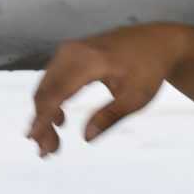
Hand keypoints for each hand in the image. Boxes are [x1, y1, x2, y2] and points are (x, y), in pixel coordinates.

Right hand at [27, 25, 193, 155]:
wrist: (158, 42)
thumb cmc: (150, 70)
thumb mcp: (136, 98)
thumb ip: (110, 117)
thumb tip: (86, 138)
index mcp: (90, 61)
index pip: (56, 94)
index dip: (43, 120)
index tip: (36, 141)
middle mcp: (73, 51)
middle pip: (45, 91)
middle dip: (42, 122)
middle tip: (48, 151)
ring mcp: (70, 49)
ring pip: (46, 86)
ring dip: (44, 114)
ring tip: (52, 141)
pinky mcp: (71, 52)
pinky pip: (53, 79)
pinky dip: (51, 100)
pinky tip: (60, 119)